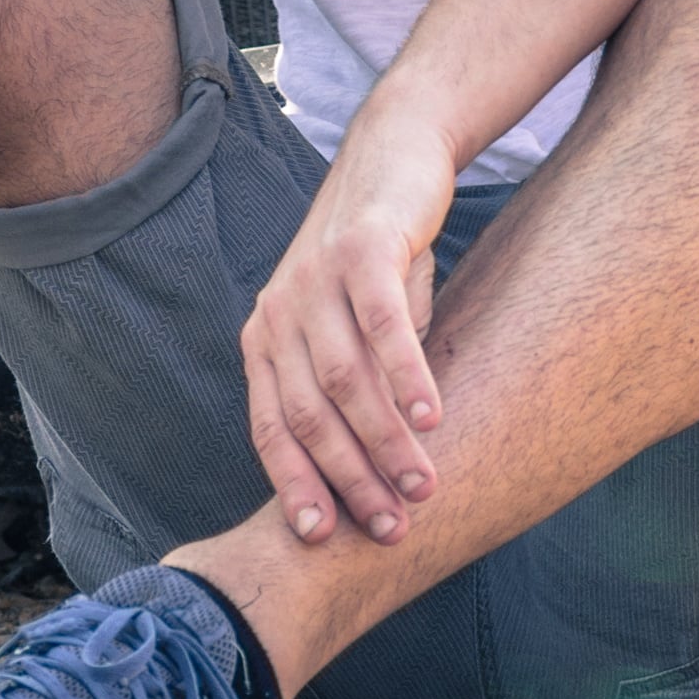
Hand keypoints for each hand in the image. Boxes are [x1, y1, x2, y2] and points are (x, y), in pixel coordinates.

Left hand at [240, 109, 461, 543]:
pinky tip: (432, 416)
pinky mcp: (360, 250)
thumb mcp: (348, 327)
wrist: (394, 159)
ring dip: (385, 441)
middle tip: (393, 526)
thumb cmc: (376, 259)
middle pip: (308, 416)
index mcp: (265, 340)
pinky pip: (380, 326)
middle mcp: (278, 313)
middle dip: (350, 479)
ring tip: (424, 484)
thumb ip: (350, 387)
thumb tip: (375, 471)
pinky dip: (405, 376)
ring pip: (344, 381)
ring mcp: (314, 280)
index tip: (325, 539)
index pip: (271, 430)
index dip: (297, 486)